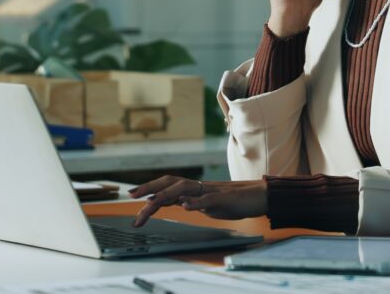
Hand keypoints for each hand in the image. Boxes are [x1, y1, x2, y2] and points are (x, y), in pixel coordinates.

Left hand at [128, 176, 267, 227]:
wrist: (258, 196)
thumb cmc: (234, 201)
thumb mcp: (208, 205)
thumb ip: (193, 202)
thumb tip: (178, 204)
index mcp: (194, 190)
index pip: (167, 186)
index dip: (149, 188)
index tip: (132, 196)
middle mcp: (199, 187)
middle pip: (170, 182)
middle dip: (149, 188)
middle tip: (131, 196)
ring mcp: (210, 191)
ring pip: (184, 188)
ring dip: (165, 195)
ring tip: (149, 204)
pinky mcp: (224, 198)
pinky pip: (208, 199)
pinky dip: (196, 203)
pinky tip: (186, 206)